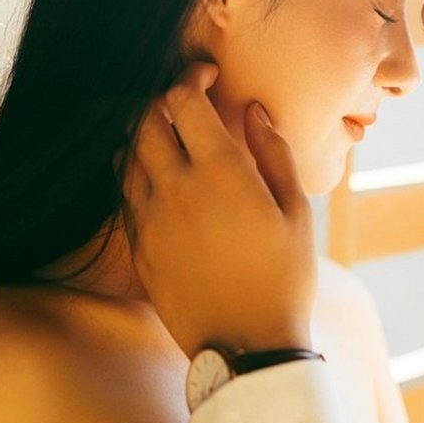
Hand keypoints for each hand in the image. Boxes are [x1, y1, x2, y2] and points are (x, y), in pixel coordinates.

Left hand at [124, 63, 316, 356]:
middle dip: (160, 99)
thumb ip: (273, 154)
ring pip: (126, 155)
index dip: (191, 77)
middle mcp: (176, 190)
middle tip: (183, 100)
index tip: (207, 75)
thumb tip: (254, 111)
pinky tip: (161, 178)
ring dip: (143, 134)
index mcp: (220, 174)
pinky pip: (126, 195)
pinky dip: (137, 173)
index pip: (183, 101)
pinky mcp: (139, 249)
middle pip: (144, 121)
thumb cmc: (284, 279)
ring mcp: (150, 221)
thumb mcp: (297, 213)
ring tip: (169, 135)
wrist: (247, 348)